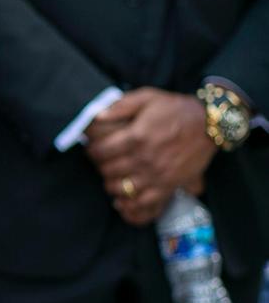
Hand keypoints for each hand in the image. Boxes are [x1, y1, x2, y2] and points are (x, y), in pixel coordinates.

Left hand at [85, 88, 216, 223]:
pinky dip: (129, 205)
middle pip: (108, 171)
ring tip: (112, 177)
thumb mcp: (147, 97)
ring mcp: (157, 175)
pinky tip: (123, 199)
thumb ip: (120, 106)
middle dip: (100, 167)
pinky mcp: (169, 186)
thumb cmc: (175, 109)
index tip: (93, 149)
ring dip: (112, 184)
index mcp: (136, 137)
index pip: (101, 152)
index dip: (92, 151)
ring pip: (122, 189)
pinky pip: (144, 203)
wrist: (210, 123)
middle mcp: (145, 158)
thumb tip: (96, 117)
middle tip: (103, 162)